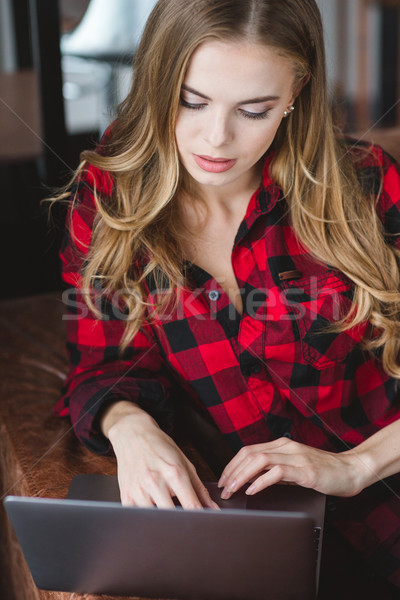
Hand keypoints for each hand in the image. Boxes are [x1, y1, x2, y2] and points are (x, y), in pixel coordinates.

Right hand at [102, 401, 218, 509]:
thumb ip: (199, 488)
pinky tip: (151, 505)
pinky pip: (139, 517)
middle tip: (184, 518)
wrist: (133, 434)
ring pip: (155, 519)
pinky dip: (147, 516)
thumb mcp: (184, 462)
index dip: (200, 519)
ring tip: (165, 506)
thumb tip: (212, 508)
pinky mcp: (126, 496)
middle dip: (181, 520)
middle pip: (173, 516)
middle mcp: (156, 482)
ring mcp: (139, 490)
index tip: (204, 524)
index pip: (191, 506)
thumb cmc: (159, 447)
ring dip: (163, 518)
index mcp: (174, 472)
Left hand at [217, 437, 369, 498]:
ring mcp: (296, 457)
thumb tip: (252, 480)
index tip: (222, 479)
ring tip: (233, 490)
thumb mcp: (294, 469)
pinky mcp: (305, 470)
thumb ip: (275, 471)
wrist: (350, 470)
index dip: (231, 464)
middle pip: (249, 454)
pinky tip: (253, 490)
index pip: (248, 450)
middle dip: (231, 471)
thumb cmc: (323, 471)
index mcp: (281, 445)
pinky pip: (277, 472)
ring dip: (242, 476)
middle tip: (222, 488)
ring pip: (259, 460)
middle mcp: (286, 447)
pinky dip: (261, 481)